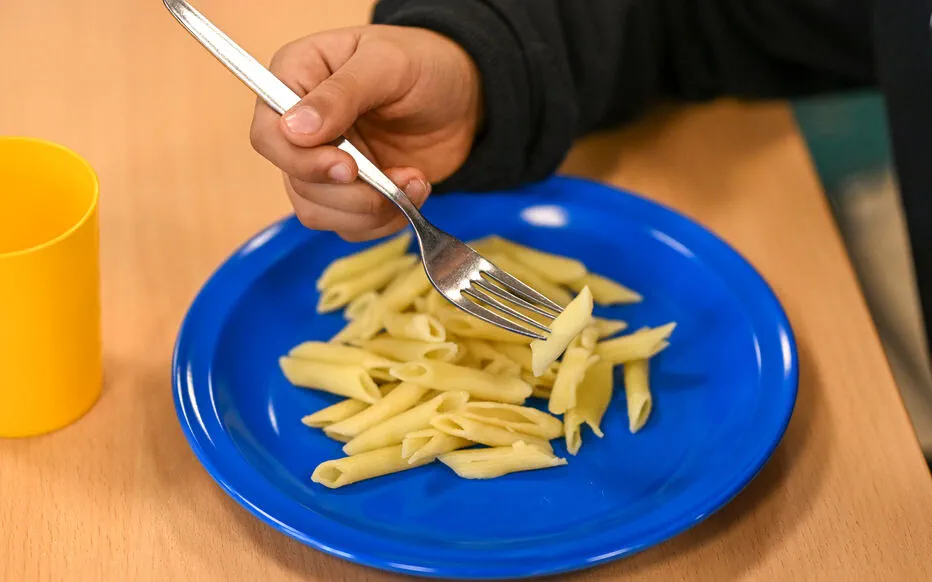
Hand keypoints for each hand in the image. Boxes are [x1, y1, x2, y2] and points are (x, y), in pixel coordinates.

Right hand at [250, 25, 481, 241]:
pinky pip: (349, 226)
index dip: (300, 160)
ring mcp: (323, 163)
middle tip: (397, 177)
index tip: (346, 166)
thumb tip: (294, 129)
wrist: (463, 96)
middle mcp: (300, 127)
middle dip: (350, 192)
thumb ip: (342, 93)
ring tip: (414, 181)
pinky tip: (414, 192)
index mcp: (295, 79)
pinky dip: (384, 220)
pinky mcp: (350, 193)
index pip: (268, 134)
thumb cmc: (424, 62)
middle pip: (295, 181)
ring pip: (318, 212)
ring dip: (370, 210)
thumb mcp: (388, 63)